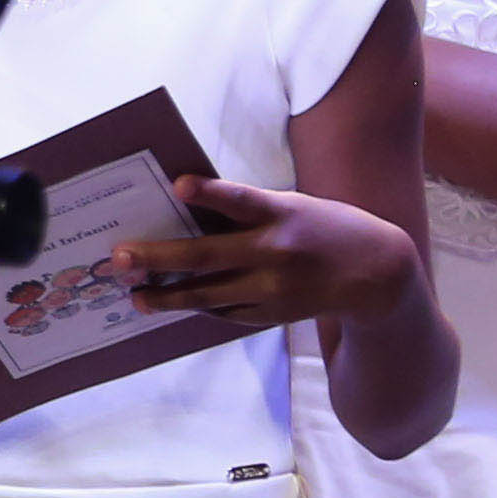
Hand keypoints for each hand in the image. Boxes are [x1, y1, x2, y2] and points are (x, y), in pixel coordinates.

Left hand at [108, 174, 414, 329]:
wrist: (377, 274)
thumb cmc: (324, 228)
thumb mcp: (293, 207)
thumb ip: (248, 211)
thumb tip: (186, 211)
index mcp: (282, 214)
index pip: (241, 199)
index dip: (210, 192)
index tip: (179, 183)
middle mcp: (276, 252)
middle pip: (207, 256)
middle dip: (158, 258)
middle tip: (119, 259)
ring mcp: (273, 289)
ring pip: (209, 295)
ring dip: (167, 298)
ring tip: (136, 298)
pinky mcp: (273, 314)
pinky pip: (226, 312)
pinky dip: (199, 308)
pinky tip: (171, 303)